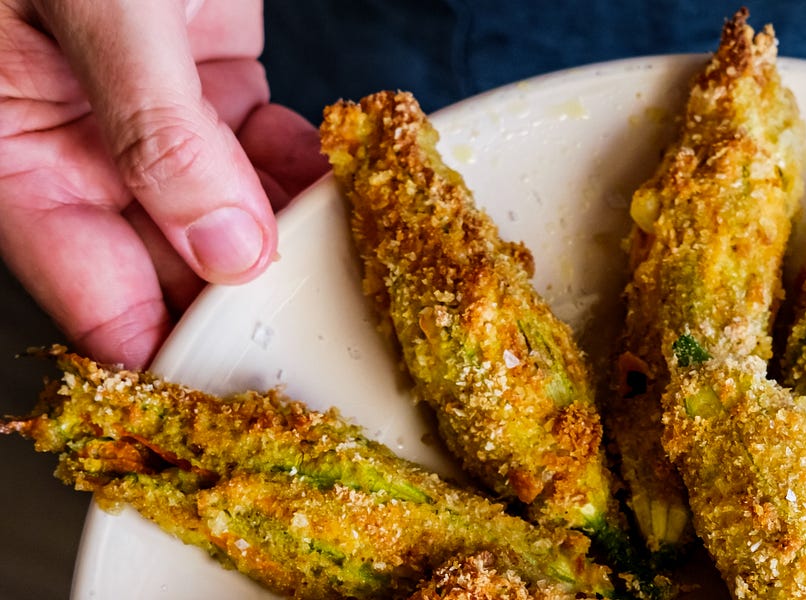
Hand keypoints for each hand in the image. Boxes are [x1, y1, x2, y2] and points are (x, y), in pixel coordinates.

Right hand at [0, 0, 326, 368]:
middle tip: (318, 330)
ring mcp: (155, 123)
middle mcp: (84, 151)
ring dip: (290, 239)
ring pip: (233, 218)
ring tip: (343, 260)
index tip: (238, 390)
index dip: (166, 353)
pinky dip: (307, 172)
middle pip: (174, 270)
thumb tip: (223, 245)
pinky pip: (268, 155)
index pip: (93, 298)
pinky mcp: (212, 85)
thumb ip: (159, 129)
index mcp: (18, 154)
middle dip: (247, 303)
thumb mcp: (103, 14)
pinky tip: (341, 188)